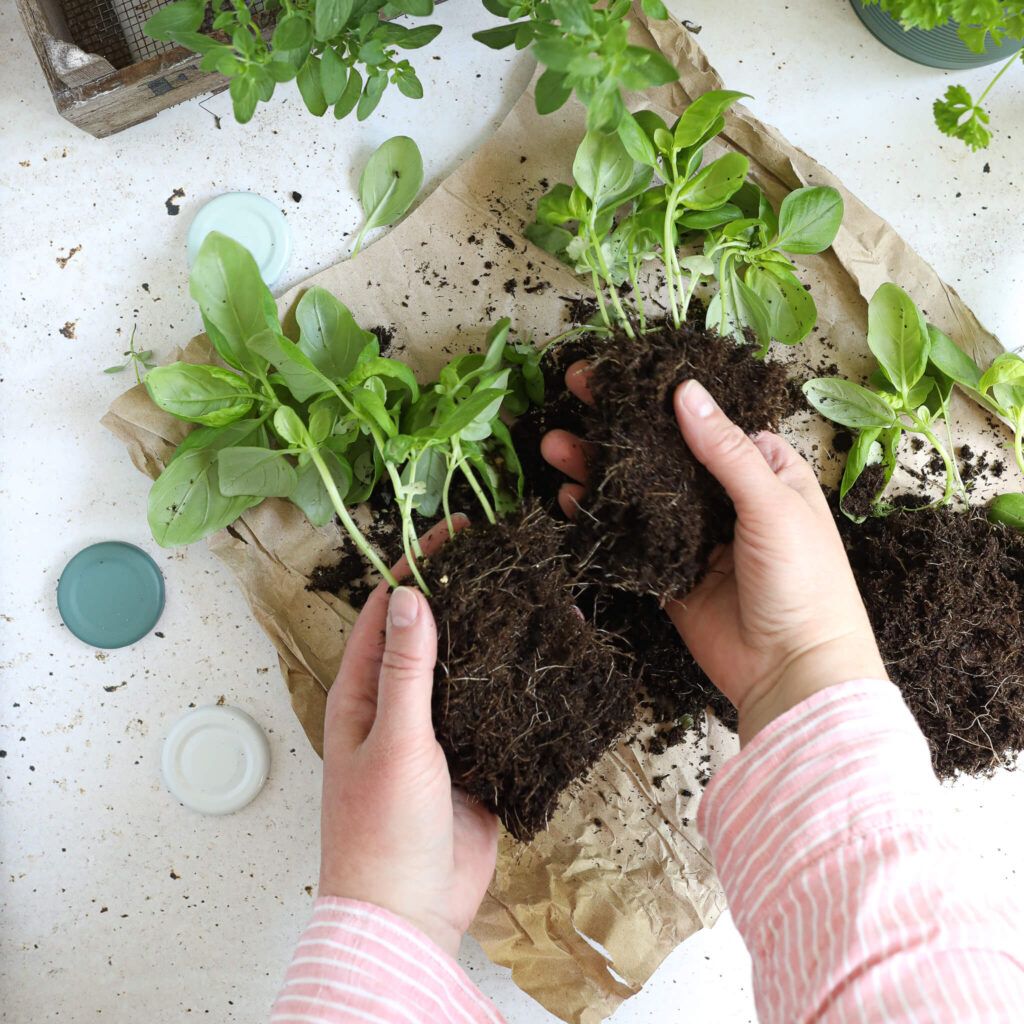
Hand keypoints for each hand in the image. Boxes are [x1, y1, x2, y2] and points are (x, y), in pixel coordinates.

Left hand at [318, 519, 497, 957]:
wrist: (409, 916)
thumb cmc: (382, 832)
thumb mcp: (393, 742)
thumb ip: (406, 672)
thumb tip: (414, 596)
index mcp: (362, 693)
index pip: (390, 613)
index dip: (418, 566)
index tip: (455, 531)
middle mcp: (398, 705)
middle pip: (433, 634)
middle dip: (465, 595)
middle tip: (507, 556)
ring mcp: (439, 733)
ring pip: (470, 670)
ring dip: (496, 637)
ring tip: (538, 596)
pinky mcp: (475, 759)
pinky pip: (497, 711)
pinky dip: (519, 685)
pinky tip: (550, 661)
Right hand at [542, 364, 887, 744]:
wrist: (793, 673)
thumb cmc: (804, 580)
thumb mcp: (771, 504)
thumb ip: (725, 450)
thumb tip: (685, 391)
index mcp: (762, 470)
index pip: (705, 419)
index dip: (661, 394)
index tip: (617, 372)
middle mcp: (725, 497)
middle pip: (663, 451)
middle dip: (618, 425)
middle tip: (574, 391)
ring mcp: (694, 536)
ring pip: (639, 493)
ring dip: (599, 469)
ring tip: (555, 446)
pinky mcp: (669, 572)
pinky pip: (629, 538)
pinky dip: (599, 518)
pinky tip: (568, 498)